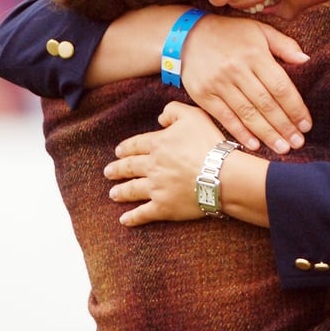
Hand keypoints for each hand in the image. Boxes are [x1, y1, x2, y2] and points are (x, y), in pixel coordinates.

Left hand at [105, 102, 223, 225]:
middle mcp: (151, 166)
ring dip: (121, 192)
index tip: (118, 152)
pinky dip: (133, 217)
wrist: (221, 174)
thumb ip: (174, 110)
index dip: (125, 148)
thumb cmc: (210, 144)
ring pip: (132, 190)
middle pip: (129, 167)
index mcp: (157, 144)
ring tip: (113, 194)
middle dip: (117, 170)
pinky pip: (143, 213)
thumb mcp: (194, 116)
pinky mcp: (163, 207)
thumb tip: (160, 118)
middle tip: (108, 172)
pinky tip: (124, 220)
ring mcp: (155, 188)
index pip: (135, 145)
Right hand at [181, 15, 311, 152]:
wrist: (187, 35)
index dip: (295, 108)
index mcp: (255, 54)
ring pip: (247, 113)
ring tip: (282, 148)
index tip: (306, 124)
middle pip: (266, 103)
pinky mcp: (203, 95)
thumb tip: (306, 59)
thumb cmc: (230, 33)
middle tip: (298, 143)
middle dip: (284, 126)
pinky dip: (240, 133)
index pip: (280, 86)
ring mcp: (218, 83)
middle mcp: (237, 70)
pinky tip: (254, 145)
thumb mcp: (259, 30)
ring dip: (267, 134)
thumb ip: (284, 44)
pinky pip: (225, 117)